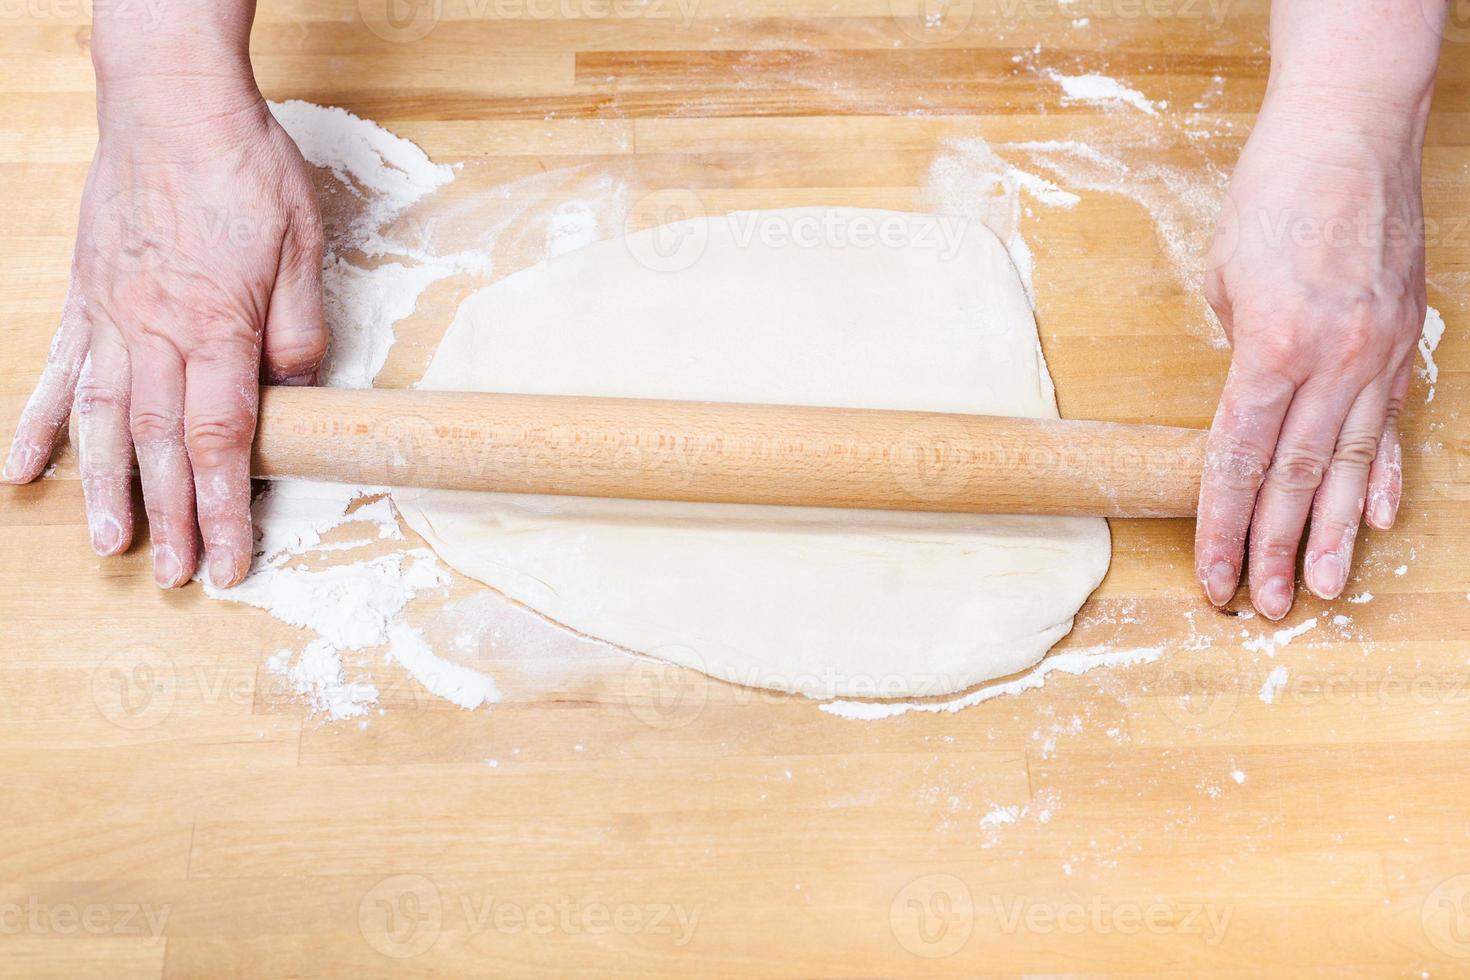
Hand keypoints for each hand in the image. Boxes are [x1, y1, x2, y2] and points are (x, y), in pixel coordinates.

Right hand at [2, 84, 326, 587]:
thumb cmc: (245, 167)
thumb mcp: (303, 245)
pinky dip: (39, 423)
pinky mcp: (84, 297)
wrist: (172, 102)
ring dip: (106, 489)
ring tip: (110, 545)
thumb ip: (298, 327)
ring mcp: (111, 316)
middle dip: (175, 518)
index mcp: (219, 325)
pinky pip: (57, 371)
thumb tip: (296, 393)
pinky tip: (21, 469)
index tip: (233, 560)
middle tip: (181, 576)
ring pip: (103, 420)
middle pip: (161, 444)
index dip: (227, 508)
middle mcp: (156, 331)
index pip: (221, 439)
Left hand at [1195, 100, 1424, 618]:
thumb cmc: (1274, 196)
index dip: (1221, 528)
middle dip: (1273, 549)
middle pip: (1293, 478)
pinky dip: (1382, 476)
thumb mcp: (1227, 278)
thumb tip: (1245, 403)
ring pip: (1349, 465)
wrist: (1351, 133)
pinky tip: (1375, 520)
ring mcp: (1376, 354)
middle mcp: (1331, 361)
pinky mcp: (1403, 341)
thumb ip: (1238, 353)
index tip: (1213, 577)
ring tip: (1319, 590)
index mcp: (1271, 348)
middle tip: (1262, 607)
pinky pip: (1392, 424)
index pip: (1236, 461)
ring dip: (1331, 534)